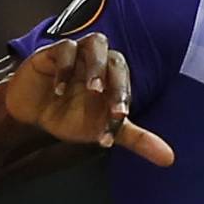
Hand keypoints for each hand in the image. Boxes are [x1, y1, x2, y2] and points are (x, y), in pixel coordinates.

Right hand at [2, 34, 172, 165]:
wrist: (34, 114)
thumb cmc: (72, 116)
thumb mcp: (103, 130)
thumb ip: (137, 140)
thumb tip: (170, 159)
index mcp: (113, 77)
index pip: (124, 82)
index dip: (123, 97)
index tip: (119, 117)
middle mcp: (99, 62)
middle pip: (115, 59)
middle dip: (114, 80)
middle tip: (108, 101)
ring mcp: (77, 54)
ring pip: (95, 44)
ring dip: (96, 66)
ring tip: (92, 90)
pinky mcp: (52, 52)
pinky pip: (63, 49)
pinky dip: (64, 68)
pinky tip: (59, 91)